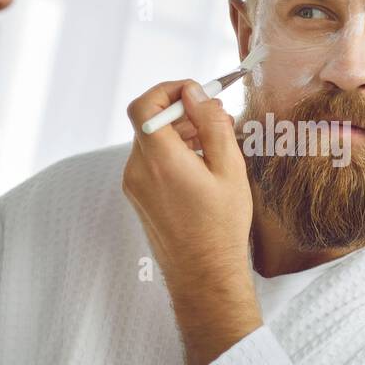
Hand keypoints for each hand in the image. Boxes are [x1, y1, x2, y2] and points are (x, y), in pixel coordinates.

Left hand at [123, 79, 260, 364]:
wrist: (204, 274)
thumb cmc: (221, 227)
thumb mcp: (229, 169)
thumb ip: (211, 125)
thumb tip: (196, 94)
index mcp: (161, 160)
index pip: (144, 106)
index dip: (167, 90)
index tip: (194, 93)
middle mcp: (139, 170)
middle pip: (150, 122)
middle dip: (181, 112)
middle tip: (216, 117)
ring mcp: (134, 185)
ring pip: (151, 141)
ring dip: (179, 133)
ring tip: (214, 144)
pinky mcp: (138, 197)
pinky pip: (151, 161)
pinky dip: (172, 153)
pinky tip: (201, 166)